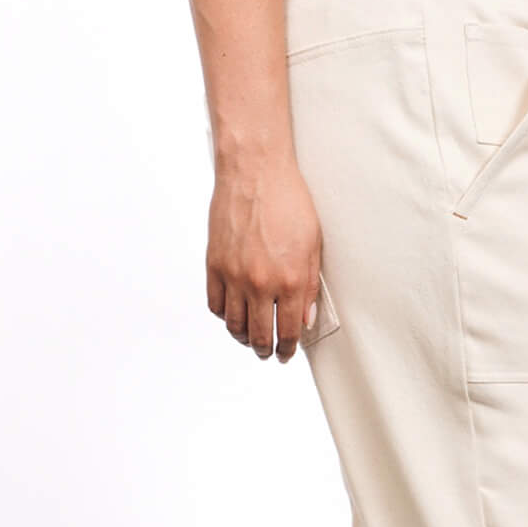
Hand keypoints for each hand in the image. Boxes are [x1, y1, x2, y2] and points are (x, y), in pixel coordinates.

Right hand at [206, 154, 325, 359]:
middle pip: (260, 335)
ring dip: (244, 337)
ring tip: (250, 338)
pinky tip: (233, 313)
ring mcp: (234, 276)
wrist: (255, 173)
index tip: (288, 353)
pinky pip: (216, 304)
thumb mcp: (313, 244)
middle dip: (267, 350)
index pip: (289, 331)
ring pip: (235, 325)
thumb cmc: (288, 201)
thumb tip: (305, 317)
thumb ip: (309, 285)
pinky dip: (224, 315)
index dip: (289, 348)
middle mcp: (260, 284)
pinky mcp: (214, 265)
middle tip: (270, 352)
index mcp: (289, 280)